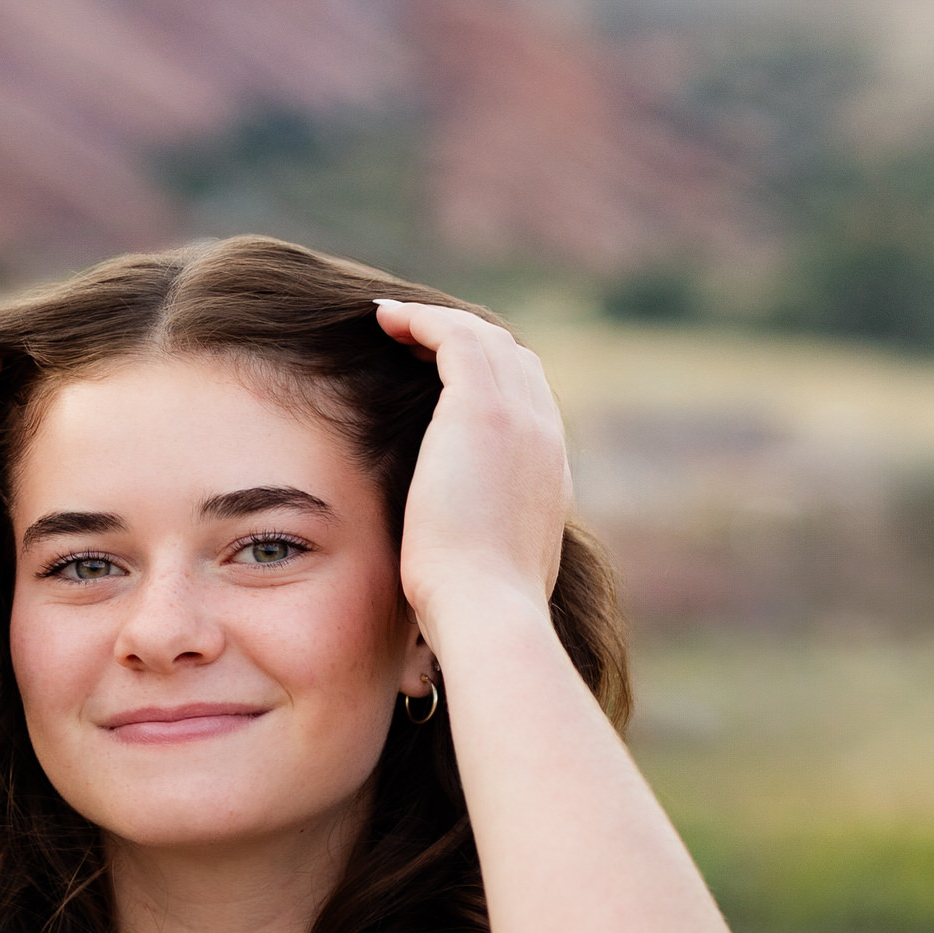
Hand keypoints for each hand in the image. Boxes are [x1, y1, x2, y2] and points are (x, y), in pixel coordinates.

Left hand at [375, 301, 571, 650]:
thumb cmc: (474, 612)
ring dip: (438, 325)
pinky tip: (384, 320)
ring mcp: (520, 418)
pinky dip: (421, 321)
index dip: (486, 383)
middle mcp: (544, 437)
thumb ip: (481, 549)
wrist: (487, 610)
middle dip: (465, 345)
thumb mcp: (487, 574)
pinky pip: (455, 337)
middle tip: (413, 342)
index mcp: (548, 475)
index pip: (527, 405)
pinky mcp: (482, 408)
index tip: (437, 382)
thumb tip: (457, 560)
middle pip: (513, 361)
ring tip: (392, 323)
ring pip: (486, 340)